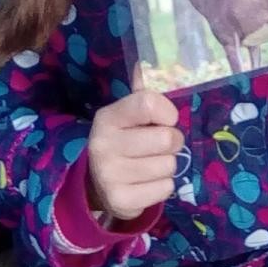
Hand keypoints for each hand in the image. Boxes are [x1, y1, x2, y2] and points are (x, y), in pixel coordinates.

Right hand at [87, 64, 183, 219]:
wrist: (95, 181)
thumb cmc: (122, 139)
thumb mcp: (126, 114)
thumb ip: (141, 91)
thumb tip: (145, 64)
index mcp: (107, 117)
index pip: (149, 103)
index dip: (167, 112)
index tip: (166, 119)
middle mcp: (104, 145)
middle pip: (167, 138)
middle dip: (172, 142)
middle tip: (160, 145)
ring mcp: (110, 175)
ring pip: (169, 165)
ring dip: (167, 165)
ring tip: (150, 163)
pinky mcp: (121, 201)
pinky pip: (165, 188)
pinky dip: (163, 186)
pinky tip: (146, 182)